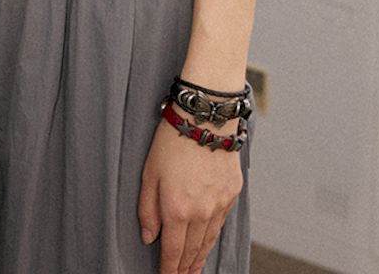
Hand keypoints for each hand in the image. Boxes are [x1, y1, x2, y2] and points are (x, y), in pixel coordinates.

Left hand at [137, 105, 243, 273]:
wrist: (205, 119)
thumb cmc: (173, 141)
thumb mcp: (149, 173)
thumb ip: (147, 209)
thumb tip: (149, 237)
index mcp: (177, 210)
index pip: (173, 252)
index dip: (168, 269)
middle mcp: (201, 213)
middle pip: (192, 250)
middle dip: (184, 267)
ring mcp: (219, 204)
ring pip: (209, 240)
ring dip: (200, 257)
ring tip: (194, 269)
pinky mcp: (231, 193)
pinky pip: (221, 223)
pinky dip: (213, 236)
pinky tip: (208, 240)